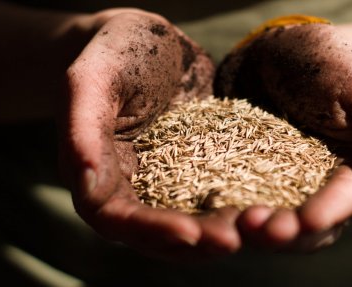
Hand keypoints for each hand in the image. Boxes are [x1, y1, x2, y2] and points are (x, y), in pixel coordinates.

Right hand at [59, 9, 240, 259]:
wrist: (150, 41)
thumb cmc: (114, 54)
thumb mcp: (92, 80)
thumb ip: (83, 130)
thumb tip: (85, 183)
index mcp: (98, 178)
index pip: (119, 220)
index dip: (152, 231)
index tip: (190, 233)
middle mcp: (135, 189)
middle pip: (161, 232)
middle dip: (197, 240)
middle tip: (234, 239)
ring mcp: (170, 181)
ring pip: (194, 218)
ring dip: (222, 228)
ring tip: (257, 225)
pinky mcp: (200, 167)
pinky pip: (219, 190)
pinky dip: (240, 200)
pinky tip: (268, 199)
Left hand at [214, 23, 351, 250]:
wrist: (289, 49)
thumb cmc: (340, 64)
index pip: (347, 202)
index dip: (328, 213)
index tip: (306, 221)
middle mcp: (322, 188)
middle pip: (309, 227)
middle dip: (286, 232)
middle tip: (256, 226)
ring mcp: (282, 184)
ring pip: (274, 221)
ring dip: (255, 229)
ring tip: (234, 224)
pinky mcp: (248, 175)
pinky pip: (241, 198)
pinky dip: (228, 211)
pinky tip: (211, 211)